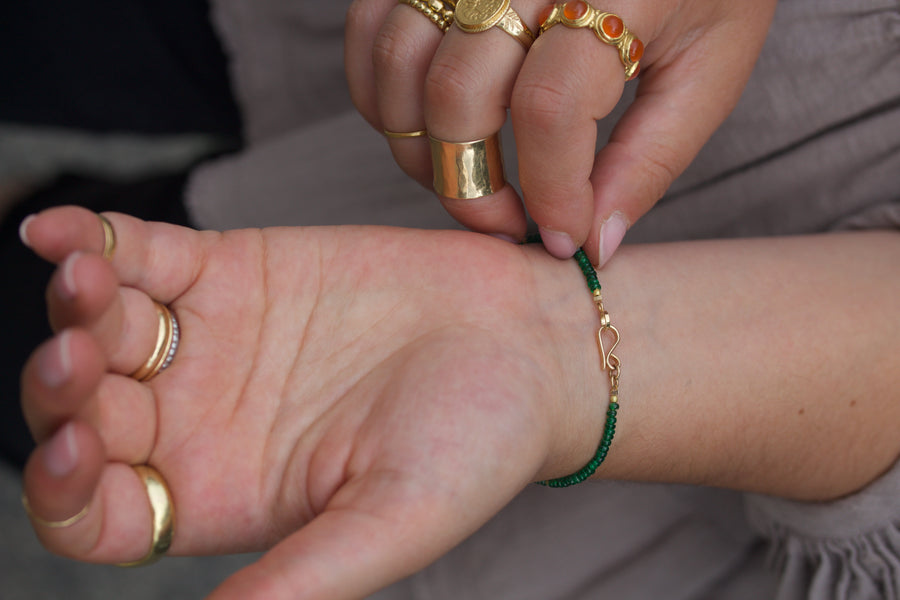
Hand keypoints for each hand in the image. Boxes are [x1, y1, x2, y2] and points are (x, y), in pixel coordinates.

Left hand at [19, 207, 600, 598]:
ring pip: (106, 325)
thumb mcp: (390, 522)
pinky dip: (99, 238)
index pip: (104, 514)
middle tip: (76, 357)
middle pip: (86, 411)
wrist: (531, 342)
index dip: (67, 492)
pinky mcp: (234, 269)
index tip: (75, 454)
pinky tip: (66, 231)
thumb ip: (302, 580)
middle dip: (62, 388)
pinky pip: (144, 252)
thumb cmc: (477, 443)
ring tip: (88, 279)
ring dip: (79, 305)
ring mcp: (213, 341)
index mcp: (226, 495)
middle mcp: (203, 421)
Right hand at [346, 0, 776, 263]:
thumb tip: (592, 244)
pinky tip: (424, 127)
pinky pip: (371, 27)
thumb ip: (651, 159)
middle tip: (506, 222)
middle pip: (456, 92)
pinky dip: (382, 92)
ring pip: (400, 61)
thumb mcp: (709, 69)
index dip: (549, 193)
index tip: (561, 235)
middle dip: (472, 186)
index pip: (548, 108)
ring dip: (418, 147)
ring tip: (467, 178)